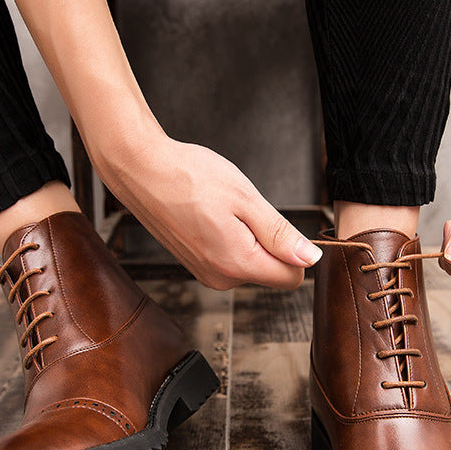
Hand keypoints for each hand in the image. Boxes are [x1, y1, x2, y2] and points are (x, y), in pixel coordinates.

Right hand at [98, 133, 321, 289]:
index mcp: (237, 264)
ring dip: (248, 237)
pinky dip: (230, 237)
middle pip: (271, 271)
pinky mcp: (196, 265)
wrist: (140, 170)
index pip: (292, 278)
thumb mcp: (246, 199)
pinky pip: (231, 257)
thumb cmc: (189, 177)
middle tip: (243, 209)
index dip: (296, 250)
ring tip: (222, 209)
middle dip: (268, 241)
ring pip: (251, 263)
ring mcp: (206, 274)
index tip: (278, 222)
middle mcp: (221, 278)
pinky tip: (211, 214)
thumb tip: (310, 259)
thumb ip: (280, 235)